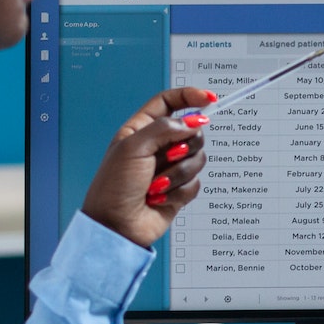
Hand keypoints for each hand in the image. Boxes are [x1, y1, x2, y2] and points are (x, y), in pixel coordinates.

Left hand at [79, 86, 215, 247]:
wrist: (116, 226)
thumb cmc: (114, 186)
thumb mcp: (134, 147)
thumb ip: (166, 128)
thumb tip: (195, 120)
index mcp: (142, 129)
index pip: (170, 102)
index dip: (190, 96)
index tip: (209, 99)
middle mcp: (158, 146)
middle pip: (192, 131)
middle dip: (184, 146)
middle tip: (167, 157)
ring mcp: (170, 167)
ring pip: (197, 158)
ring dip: (178, 173)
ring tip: (156, 185)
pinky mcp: (179, 187)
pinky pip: (196, 182)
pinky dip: (179, 191)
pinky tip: (159, 198)